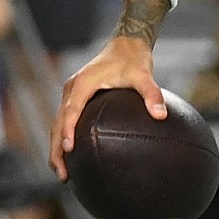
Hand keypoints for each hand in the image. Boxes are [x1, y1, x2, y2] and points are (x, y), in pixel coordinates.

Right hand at [49, 35, 166, 178]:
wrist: (126, 44)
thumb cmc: (133, 59)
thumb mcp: (144, 75)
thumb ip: (152, 93)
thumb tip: (161, 115)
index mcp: (83, 84)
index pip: (71, 111)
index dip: (67, 130)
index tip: (68, 150)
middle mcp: (72, 90)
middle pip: (57, 123)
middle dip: (57, 149)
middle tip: (63, 174)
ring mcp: (72, 94)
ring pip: (57, 124)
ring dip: (57, 147)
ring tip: (63, 172)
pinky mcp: (76, 98)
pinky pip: (66, 120)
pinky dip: (64, 138)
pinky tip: (73, 156)